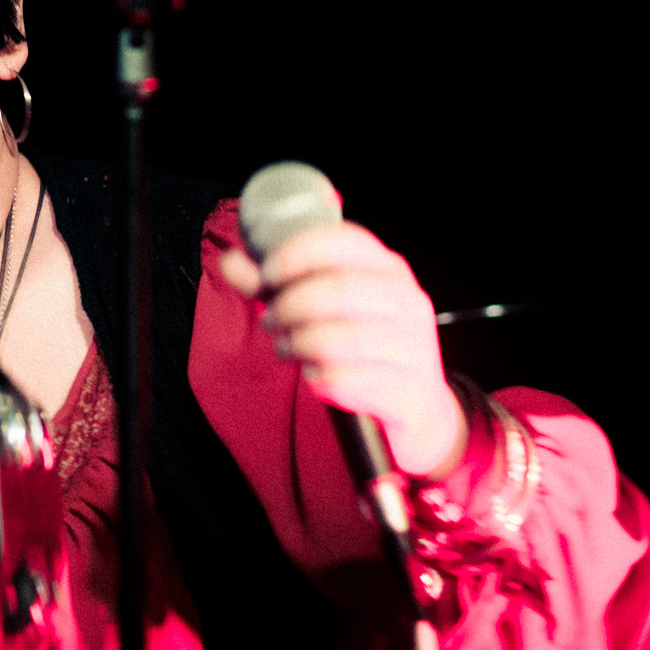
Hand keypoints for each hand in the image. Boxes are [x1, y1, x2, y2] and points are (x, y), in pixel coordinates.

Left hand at [219, 222, 467, 478]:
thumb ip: (275, 284)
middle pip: (337, 290)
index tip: (266, 275)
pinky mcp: (406, 391)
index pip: (342, 241)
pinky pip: (344, 381)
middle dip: (289, 305)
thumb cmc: (364, 347)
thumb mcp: (325, 307)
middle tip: (270, 320)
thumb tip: (231, 260)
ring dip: (297, 343)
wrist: (418, 408)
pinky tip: (313, 375)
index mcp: (388, 269)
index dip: (295, 253)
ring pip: (338, 338)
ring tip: (286, 347)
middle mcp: (407, 302)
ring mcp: (413, 348)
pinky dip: (317, 379)